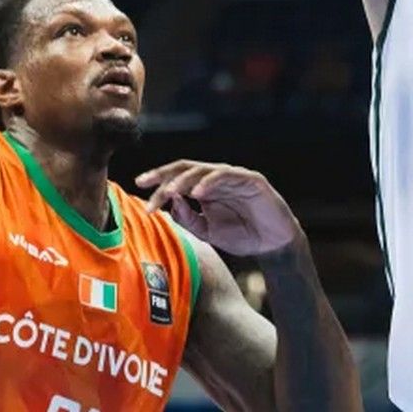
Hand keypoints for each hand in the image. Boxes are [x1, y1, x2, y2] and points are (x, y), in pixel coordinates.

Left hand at [137, 160, 304, 257]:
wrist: (273, 244)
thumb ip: (188, 219)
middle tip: (145, 184)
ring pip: (203, 169)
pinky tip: (197, 192)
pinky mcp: (250, 179)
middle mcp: (217, 179)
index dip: (158, 181)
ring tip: (170, 191)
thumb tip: (169, 203)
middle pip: (185, 169)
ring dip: (184, 180)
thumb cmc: (242, 236)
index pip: (177, 179)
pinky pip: (226, 176)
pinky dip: (210, 182)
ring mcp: (233, 177)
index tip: (140, 188)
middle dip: (163, 175)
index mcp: (205, 189)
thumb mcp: (207, 232)